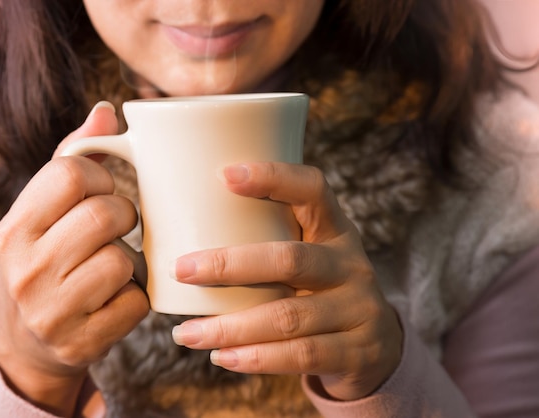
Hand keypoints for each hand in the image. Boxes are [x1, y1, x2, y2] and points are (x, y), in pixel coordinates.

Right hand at [0, 102, 148, 415]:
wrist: (24, 346)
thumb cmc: (41, 264)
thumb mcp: (39, 215)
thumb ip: (71, 161)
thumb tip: (107, 113)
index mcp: (13, 228)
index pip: (69, 173)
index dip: (100, 175)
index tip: (102, 189)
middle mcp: (26, 269)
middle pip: (104, 214)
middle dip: (123, 216)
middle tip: (115, 228)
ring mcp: (52, 310)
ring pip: (123, 260)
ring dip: (131, 261)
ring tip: (113, 266)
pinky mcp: (82, 342)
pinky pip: (137, 303)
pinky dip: (137, 297)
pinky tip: (116, 298)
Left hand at [170, 162, 402, 400]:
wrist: (377, 346)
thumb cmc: (319, 290)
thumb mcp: (309, 257)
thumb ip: (267, 242)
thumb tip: (182, 230)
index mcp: (335, 230)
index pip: (312, 191)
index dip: (274, 178)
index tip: (225, 175)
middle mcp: (351, 264)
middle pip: (289, 259)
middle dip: (229, 264)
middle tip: (181, 270)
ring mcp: (359, 309)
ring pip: (287, 317)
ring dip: (230, 327)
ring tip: (185, 333)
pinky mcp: (358, 351)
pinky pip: (301, 355)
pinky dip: (256, 358)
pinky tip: (221, 356)